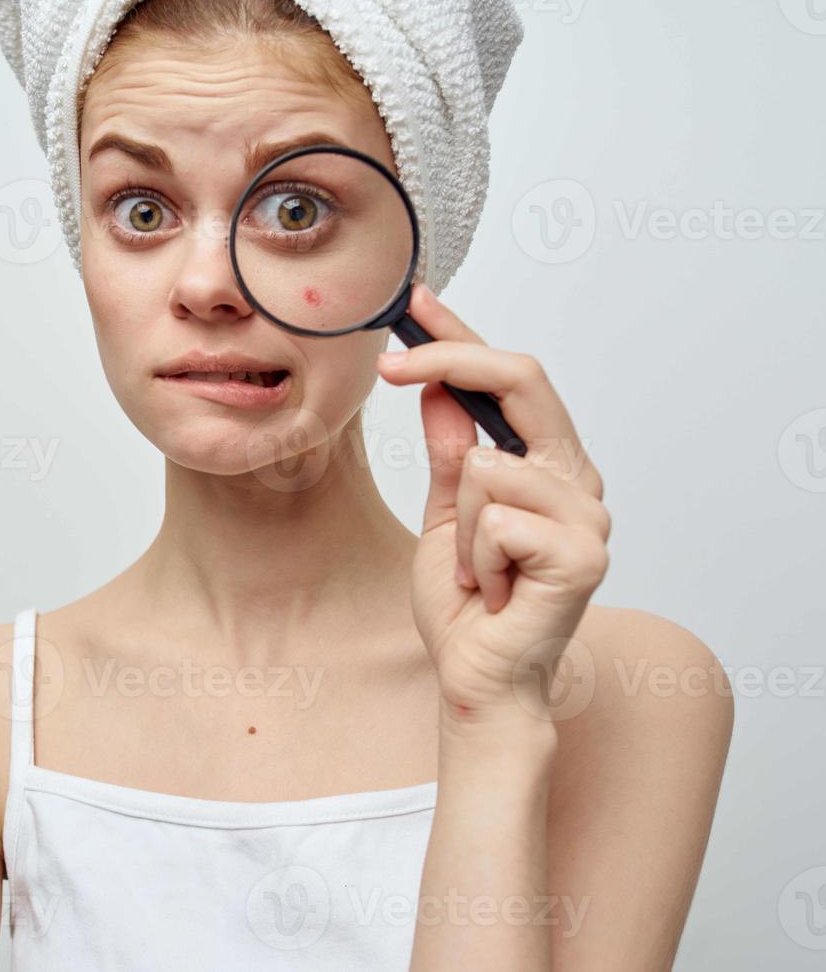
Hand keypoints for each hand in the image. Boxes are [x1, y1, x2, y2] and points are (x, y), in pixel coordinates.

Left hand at [376, 285, 610, 720]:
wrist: (477, 677)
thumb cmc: (469, 603)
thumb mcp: (445, 514)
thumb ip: (450, 454)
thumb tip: (433, 385)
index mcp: (550, 467)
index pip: (512, 378)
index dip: (463, 335)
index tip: (415, 301)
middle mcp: (578, 482)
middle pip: (521, 380)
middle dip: (448, 362)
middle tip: (390, 367)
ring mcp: (589, 516)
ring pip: (487, 463)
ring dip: (459, 526)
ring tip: (479, 570)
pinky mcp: (583, 554)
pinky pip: (494, 515)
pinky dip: (475, 556)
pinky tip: (496, 590)